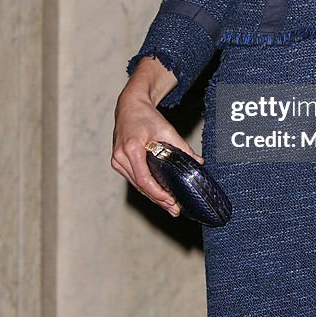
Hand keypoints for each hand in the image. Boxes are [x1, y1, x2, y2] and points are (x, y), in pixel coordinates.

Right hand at [111, 81, 204, 217]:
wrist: (129, 106)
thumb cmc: (146, 116)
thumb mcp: (166, 129)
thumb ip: (182, 147)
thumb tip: (198, 162)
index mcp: (131, 148)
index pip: (144, 179)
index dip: (158, 194)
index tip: (171, 201)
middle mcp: (120, 156)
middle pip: (140, 186)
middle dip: (158, 199)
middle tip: (174, 210)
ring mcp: (117, 160)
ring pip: (136, 185)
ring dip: (152, 196)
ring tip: (169, 206)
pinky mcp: (118, 162)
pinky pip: (133, 179)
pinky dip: (146, 188)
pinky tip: (158, 195)